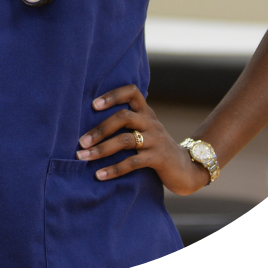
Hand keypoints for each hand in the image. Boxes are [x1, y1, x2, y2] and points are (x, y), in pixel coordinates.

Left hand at [76, 84, 209, 195]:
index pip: (131, 92)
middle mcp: (151, 123)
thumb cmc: (156, 147)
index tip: (93, 104)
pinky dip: (114, 169)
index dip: (113, 95)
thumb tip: (90, 125)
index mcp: (146, 112)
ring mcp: (156, 140)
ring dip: (101, 149)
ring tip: (83, 157)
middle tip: (81, 142)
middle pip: (123, 117)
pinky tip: (99, 175)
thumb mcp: (145, 129)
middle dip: (100, 129)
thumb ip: (127, 123)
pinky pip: (133, 162)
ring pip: (125, 140)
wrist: (186, 168)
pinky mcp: (158, 159)